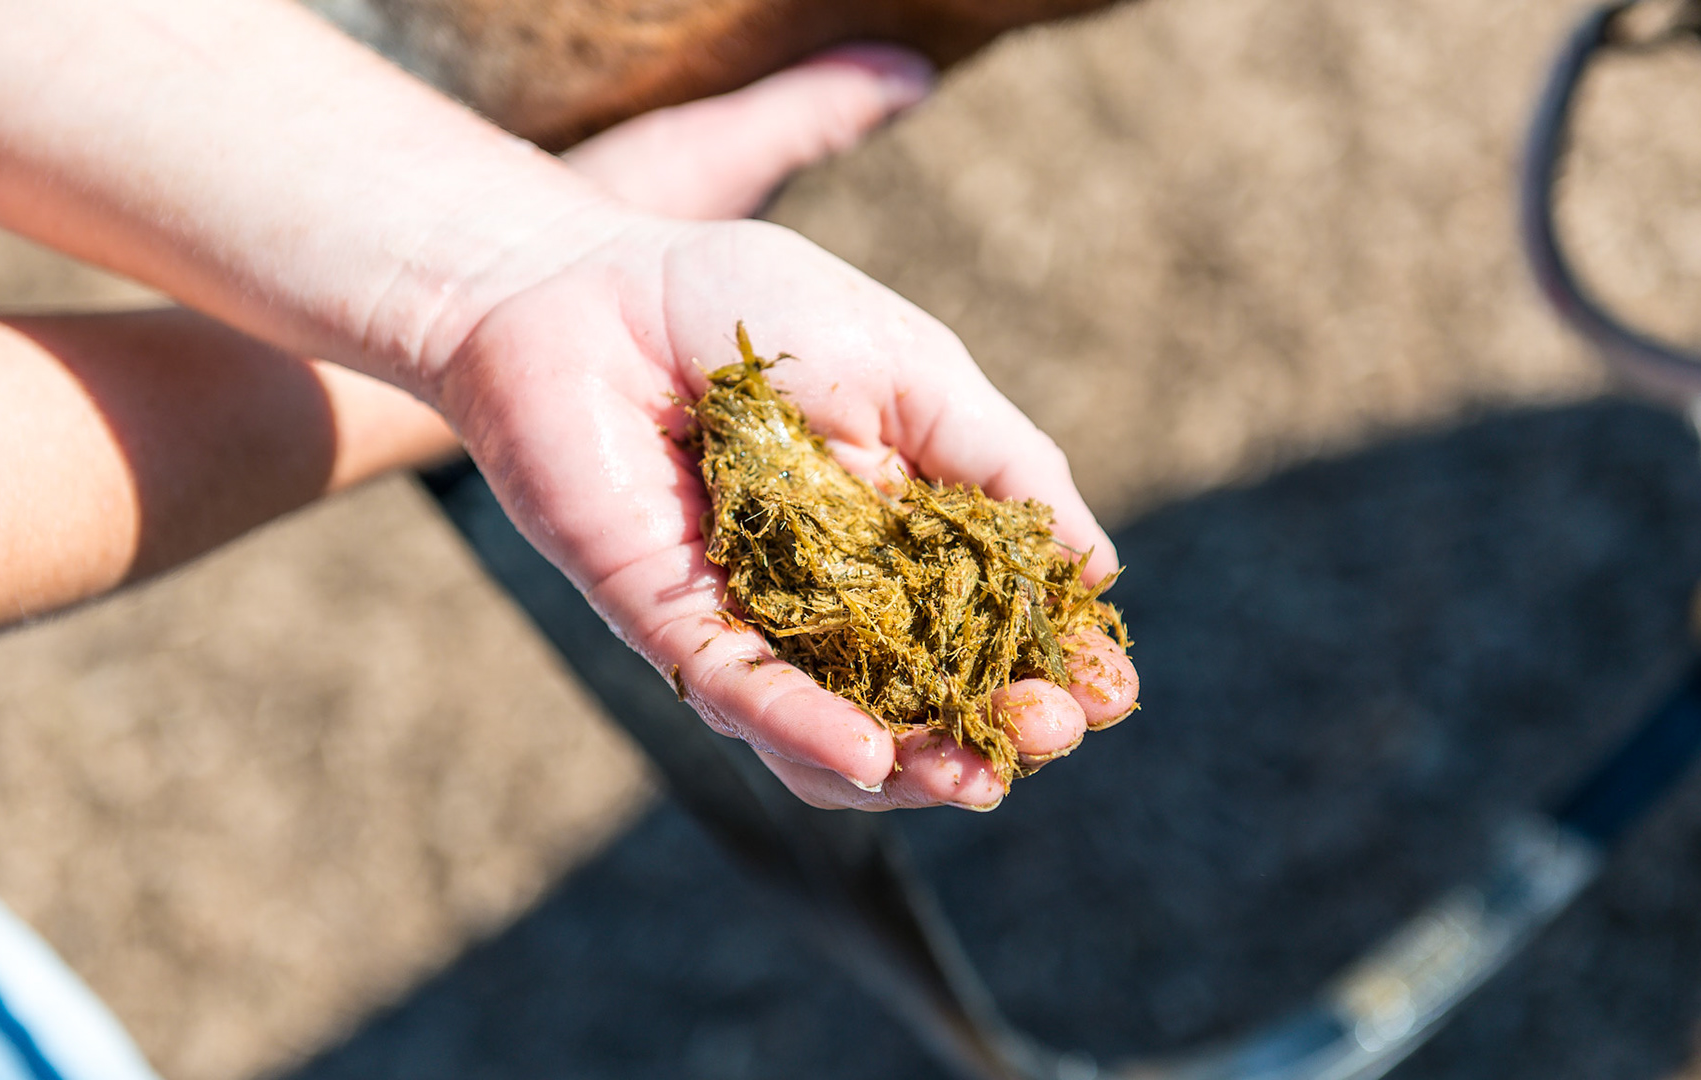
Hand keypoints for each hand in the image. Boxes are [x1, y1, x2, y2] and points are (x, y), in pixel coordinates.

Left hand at [435, 57, 1138, 808]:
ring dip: (920, 764)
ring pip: (845, 735)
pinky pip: (743, 697)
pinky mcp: (671, 623)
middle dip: (1003, 726)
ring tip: (981, 769)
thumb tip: (1098, 564)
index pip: (996, 624)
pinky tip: (872, 754)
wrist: (587, 281)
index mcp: (904, 532)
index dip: (1057, 662)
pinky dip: (808, 731)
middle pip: (933, 697)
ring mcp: (757, 620)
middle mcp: (838, 596)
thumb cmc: (746, 306)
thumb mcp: (910, 367)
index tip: (1113, 685)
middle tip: (1054, 725)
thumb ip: (999, 460)